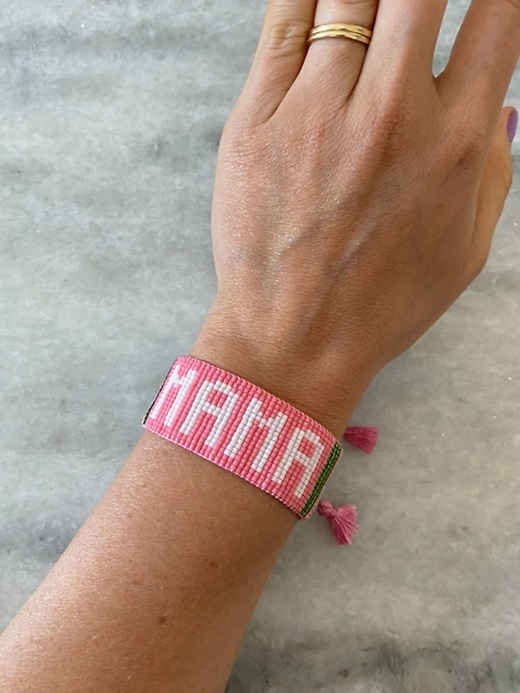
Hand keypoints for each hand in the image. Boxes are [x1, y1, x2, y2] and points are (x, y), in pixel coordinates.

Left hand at [194, 0, 518, 435]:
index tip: (477, 2)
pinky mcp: (258, 120)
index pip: (495, 16)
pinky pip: (284, 19)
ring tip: (372, 10)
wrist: (293, 342)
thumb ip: (494, 168)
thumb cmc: (381, 305)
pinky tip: (322, 1)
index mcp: (456, 145)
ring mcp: (320, 113)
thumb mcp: (467, 251)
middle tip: (413, 8)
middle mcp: (394, 116)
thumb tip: (497, 100)